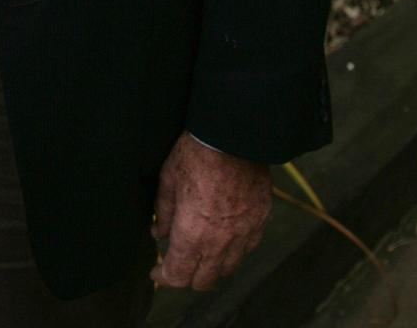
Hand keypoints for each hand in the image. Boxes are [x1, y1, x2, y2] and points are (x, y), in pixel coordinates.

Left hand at [150, 132, 270, 290]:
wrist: (234, 135)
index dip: (164, 277)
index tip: (156, 271)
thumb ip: (162, 211)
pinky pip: (248, 247)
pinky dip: (235, 249)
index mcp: (192, 232)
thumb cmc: (196, 153)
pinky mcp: (260, 220)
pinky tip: (226, 236)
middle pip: (204, 280)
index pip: (178, 275)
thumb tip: (157, 233)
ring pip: (228, 268)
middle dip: (187, 277)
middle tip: (178, 263)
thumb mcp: (169, 178)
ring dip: (212, 266)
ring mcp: (244, 233)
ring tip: (202, 252)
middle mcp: (220, 241)